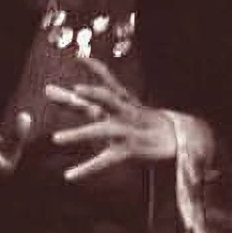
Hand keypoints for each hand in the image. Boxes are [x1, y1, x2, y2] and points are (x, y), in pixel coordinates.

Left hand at [46, 57, 175, 181]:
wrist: (174, 139)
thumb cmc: (138, 121)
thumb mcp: (117, 106)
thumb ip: (88, 99)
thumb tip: (70, 88)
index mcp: (121, 100)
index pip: (108, 79)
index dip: (94, 67)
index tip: (78, 57)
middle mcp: (122, 112)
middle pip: (106, 100)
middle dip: (93, 94)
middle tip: (76, 90)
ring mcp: (125, 132)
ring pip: (101, 131)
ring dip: (78, 134)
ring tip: (56, 139)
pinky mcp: (127, 151)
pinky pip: (104, 161)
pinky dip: (86, 169)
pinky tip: (69, 175)